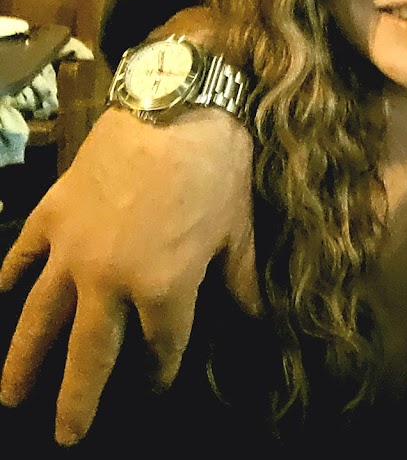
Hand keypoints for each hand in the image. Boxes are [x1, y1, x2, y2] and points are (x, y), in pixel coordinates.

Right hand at [0, 105, 260, 444]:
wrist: (175, 105)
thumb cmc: (218, 167)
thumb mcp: (238, 228)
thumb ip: (239, 281)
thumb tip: (257, 320)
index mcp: (164, 288)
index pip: (161, 348)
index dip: (160, 371)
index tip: (156, 385)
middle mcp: (110, 281)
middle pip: (90, 355)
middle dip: (79, 400)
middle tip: (66, 435)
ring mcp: (72, 250)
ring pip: (40, 320)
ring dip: (23, 362)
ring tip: (9, 396)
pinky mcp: (53, 214)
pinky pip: (21, 257)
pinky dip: (9, 279)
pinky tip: (1, 299)